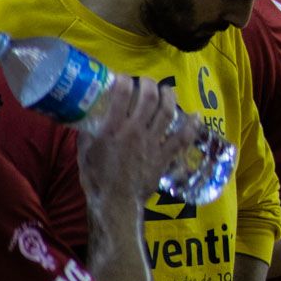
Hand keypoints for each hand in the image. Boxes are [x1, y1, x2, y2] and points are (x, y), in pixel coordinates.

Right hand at [77, 78, 199, 206]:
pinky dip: (192, 125)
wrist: (115, 202)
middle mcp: (134, 131)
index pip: (122, 95)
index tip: (123, 78)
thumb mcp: (85, 150)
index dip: (124, 81)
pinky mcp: (165, 155)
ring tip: (167, 90)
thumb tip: (89, 116)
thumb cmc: (96, 177)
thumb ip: (88, 131)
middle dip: (149, 84)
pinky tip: (196, 116)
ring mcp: (152, 143)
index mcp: (112, 129)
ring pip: (167, 112)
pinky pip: (183, 137)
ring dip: (170, 97)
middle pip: (149, 98)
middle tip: (147, 82)